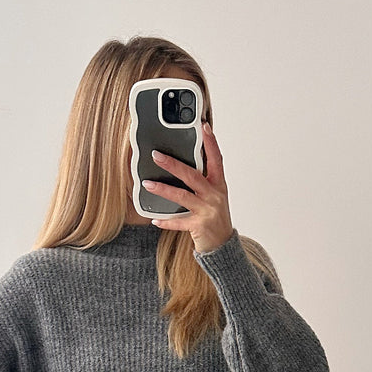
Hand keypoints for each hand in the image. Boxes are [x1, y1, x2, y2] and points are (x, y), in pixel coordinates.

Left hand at [143, 121, 234, 253]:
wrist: (222, 245)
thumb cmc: (216, 217)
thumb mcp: (215, 195)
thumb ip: (204, 180)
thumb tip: (185, 164)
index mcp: (219, 185)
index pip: (216, 159)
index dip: (210, 142)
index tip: (203, 127)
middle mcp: (214, 195)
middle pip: (192, 175)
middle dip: (173, 164)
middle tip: (156, 155)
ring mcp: (207, 211)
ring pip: (182, 196)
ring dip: (163, 189)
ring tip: (148, 184)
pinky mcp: (199, 226)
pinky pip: (179, 222)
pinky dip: (166, 221)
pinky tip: (155, 218)